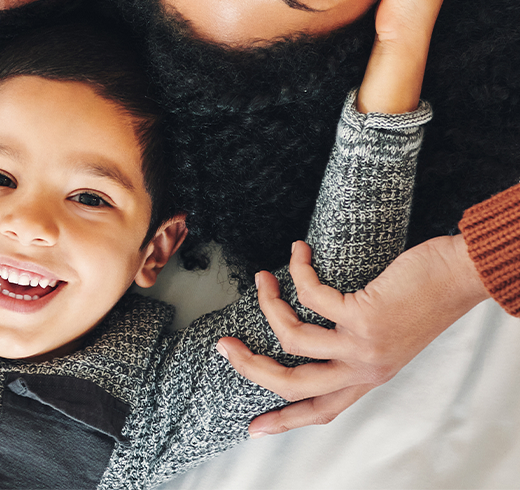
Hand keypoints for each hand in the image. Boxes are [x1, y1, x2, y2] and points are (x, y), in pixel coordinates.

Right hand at [216, 237, 488, 435]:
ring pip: (291, 337)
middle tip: (224, 345)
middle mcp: (363, 369)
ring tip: (263, 277)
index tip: (253, 429)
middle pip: (292, 382)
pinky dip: (296, 269)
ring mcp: (362, 345)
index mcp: (366, 377)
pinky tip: (299, 253)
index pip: (320, 411)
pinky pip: (309, 294)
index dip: (283, 421)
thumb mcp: (386, 336)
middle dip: (250, 365)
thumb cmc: (422, 298)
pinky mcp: (363, 315)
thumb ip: (352, 345)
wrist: (457, 278)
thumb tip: (309, 332)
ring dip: (268, 302)